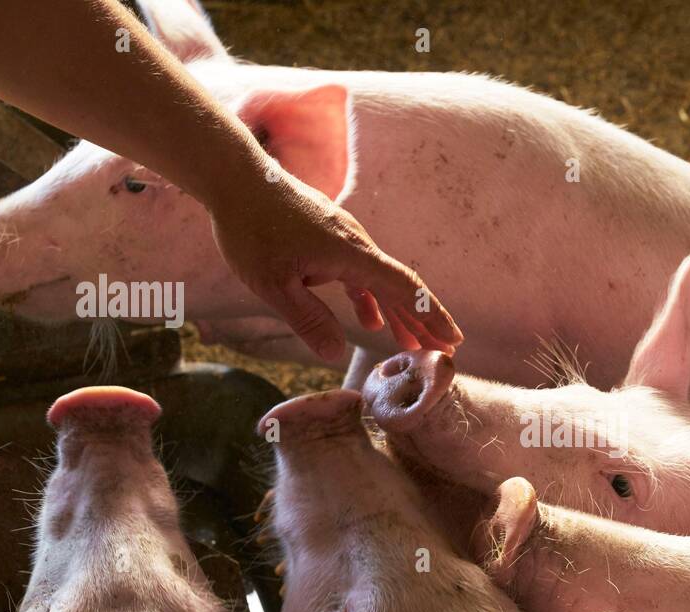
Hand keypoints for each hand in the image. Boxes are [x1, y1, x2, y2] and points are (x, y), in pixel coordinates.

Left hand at [207, 170, 461, 362]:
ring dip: (397, 313)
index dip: (431, 316)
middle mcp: (357, 245)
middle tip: (444, 351)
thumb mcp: (273, 284)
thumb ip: (308, 320)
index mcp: (351, 255)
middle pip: (400, 287)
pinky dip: (371, 299)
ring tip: (409, 344)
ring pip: (380, 281)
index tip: (453, 340)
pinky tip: (370, 320)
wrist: (236, 177)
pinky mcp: (330, 237)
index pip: (404, 289)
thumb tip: (336, 355)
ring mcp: (345, 239)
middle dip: (423, 320)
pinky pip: (360, 273)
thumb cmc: (251, 228)